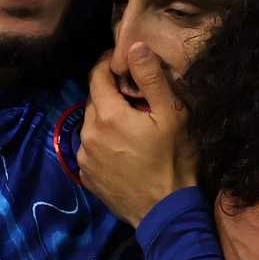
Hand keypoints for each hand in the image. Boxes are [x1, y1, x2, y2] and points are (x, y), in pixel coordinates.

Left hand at [77, 44, 197, 225]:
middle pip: (94, 101)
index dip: (108, 64)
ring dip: (106, 120)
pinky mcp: (86, 177)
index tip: (122, 62)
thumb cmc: (174, 161)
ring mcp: (84, 158)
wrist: (165, 213)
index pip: (96, 76)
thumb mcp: (171, 115)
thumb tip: (134, 46)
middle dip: (110, 94)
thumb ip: (151, 78)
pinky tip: (124, 151)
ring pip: (91, 126)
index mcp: (107, 115)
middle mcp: (88, 134)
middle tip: (134, 98)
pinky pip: (91, 149)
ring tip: (131, 127)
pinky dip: (103, 143)